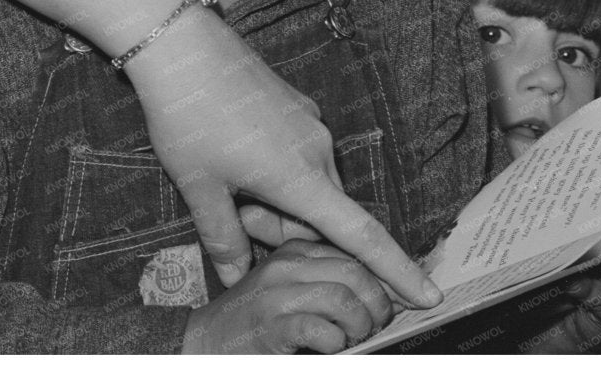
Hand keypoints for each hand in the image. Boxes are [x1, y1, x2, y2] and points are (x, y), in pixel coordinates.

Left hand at [128, 4, 440, 306]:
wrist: (181, 44)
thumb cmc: (188, 117)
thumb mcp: (199, 188)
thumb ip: (223, 238)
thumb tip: (235, 277)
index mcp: (301, 177)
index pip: (363, 236)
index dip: (398, 270)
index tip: (432, 296)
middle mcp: (319, 151)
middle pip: (322, 216)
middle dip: (284, 229)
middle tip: (231, 211)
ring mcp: (310, 125)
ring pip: (308, 185)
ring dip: (277, 199)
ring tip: (224, 175)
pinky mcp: (298, 107)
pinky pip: (299, 156)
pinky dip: (276, 171)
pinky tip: (233, 152)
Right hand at [183, 240, 392, 353]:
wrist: (204, 342)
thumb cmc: (255, 320)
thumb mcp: (287, 288)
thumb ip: (325, 283)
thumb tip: (384, 295)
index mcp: (293, 252)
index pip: (353, 255)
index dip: (384, 281)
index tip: (396, 303)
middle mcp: (285, 266)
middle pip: (354, 272)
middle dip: (378, 303)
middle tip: (376, 326)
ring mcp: (275, 295)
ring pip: (343, 298)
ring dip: (360, 326)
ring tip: (354, 340)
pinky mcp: (270, 327)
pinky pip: (319, 329)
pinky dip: (335, 343)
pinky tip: (330, 348)